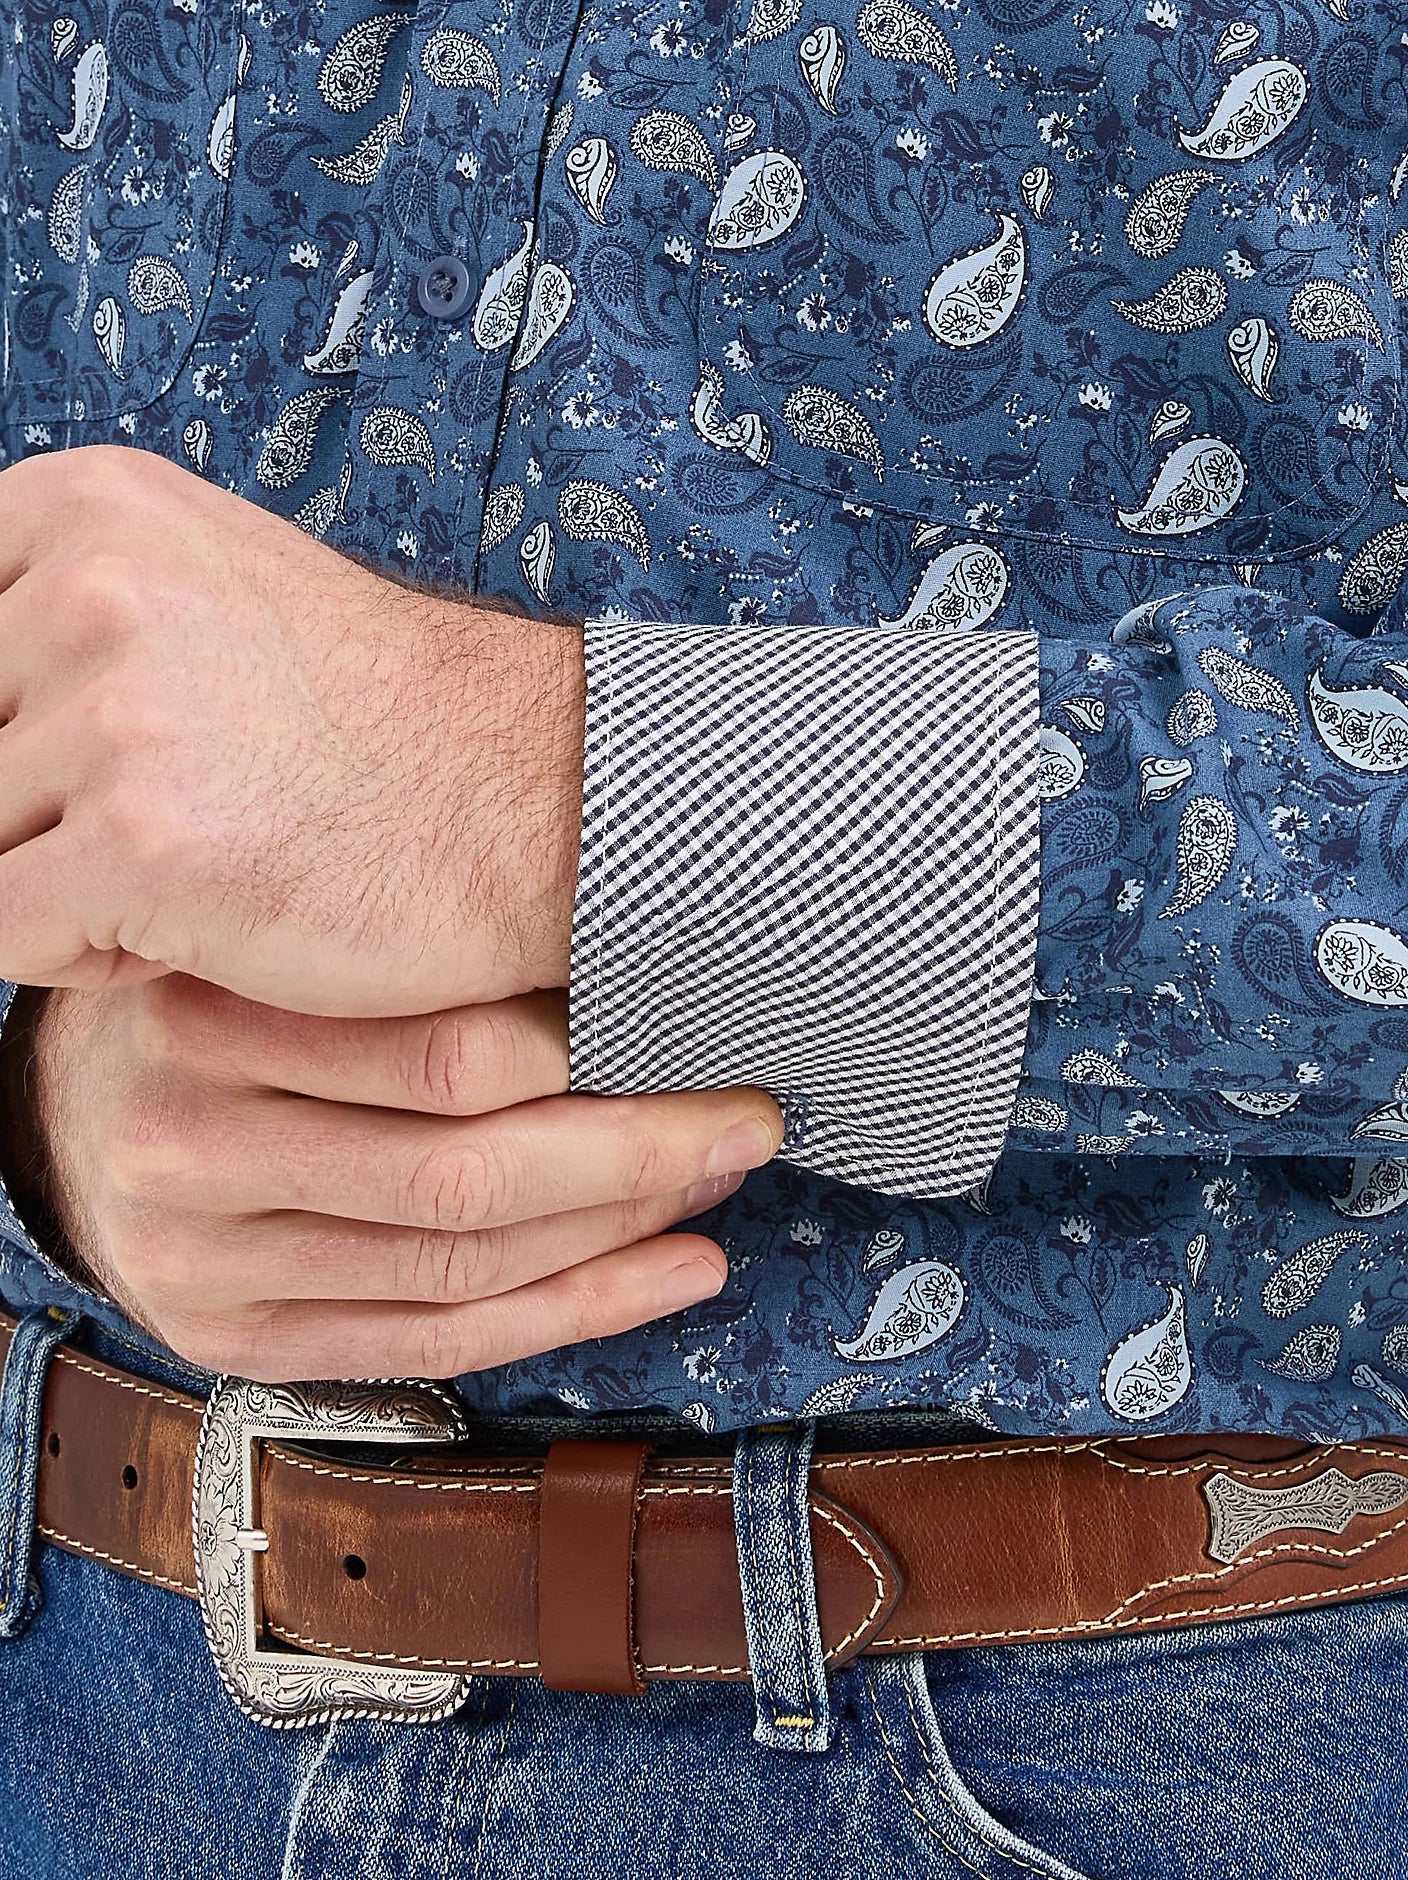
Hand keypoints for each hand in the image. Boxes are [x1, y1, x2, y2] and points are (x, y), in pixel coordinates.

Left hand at [0, 445, 583, 1015]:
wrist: (532, 796)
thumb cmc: (377, 723)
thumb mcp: (199, 592)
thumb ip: (59, 620)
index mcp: (90, 506)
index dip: (21, 729)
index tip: (110, 752)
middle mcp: (91, 588)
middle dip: (40, 812)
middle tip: (179, 813)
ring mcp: (116, 715)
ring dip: (68, 885)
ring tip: (200, 865)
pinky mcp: (141, 843)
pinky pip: (5, 933)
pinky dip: (90, 956)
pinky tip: (202, 920)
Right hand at [28, 975, 781, 1379]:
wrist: (77, 1112)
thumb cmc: (211, 1005)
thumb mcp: (273, 940)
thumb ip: (398, 953)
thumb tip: (614, 945)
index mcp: (203, 1024)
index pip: (449, 1058)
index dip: (596, 1054)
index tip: (692, 1026)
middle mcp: (190, 1156)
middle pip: (467, 1176)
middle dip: (636, 1155)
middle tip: (743, 1119)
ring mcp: (206, 1267)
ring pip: (463, 1267)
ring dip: (619, 1235)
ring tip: (717, 1186)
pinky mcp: (236, 1343)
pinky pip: (435, 1342)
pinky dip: (570, 1312)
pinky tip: (665, 1275)